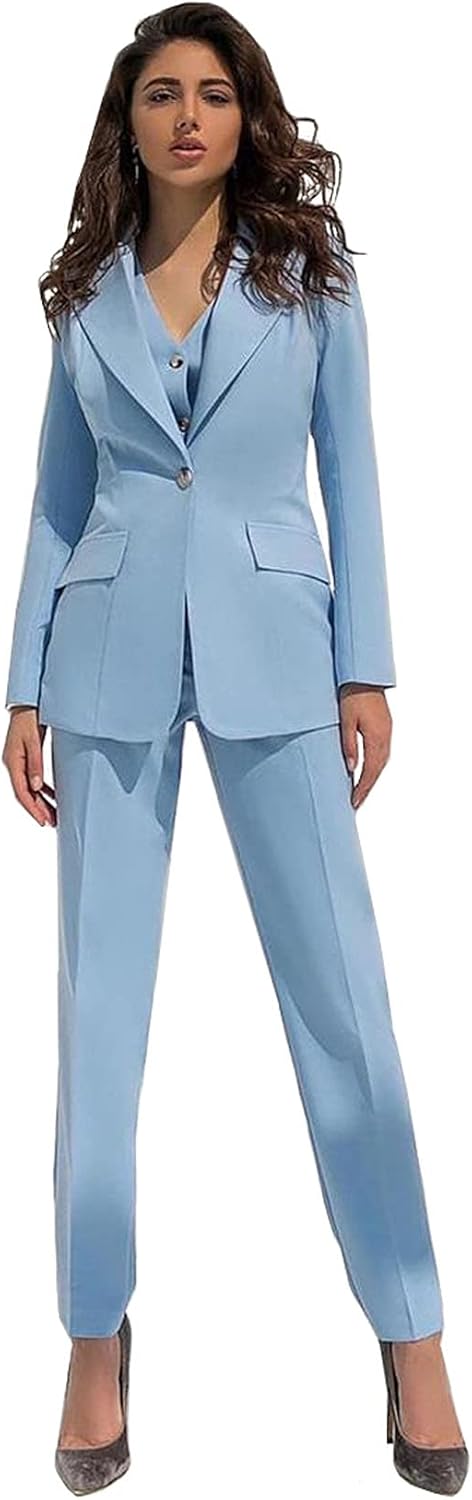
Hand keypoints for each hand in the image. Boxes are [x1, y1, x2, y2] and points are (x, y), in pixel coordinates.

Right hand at [2, 708, 56, 825]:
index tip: (43, 821)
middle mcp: (13, 765)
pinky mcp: (25, 759)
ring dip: (41, 802)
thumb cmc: (29, 719)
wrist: (27, 704)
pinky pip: (32, 780)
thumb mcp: (34, 741)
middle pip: (25, 793)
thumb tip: (36, 787)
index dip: (32, 809)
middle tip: (52, 823)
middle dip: (39, 810)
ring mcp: (18, 763)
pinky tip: (52, 797)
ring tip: (54, 815)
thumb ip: (35, 764)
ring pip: (29, 788)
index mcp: (12, 762)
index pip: (21, 792)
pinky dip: (42, 790)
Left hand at [339, 684, 391, 810]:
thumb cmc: (352, 695)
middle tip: (355, 804)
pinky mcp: (384, 728)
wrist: (364, 676)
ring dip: (371, 778)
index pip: (370, 771)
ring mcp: (387, 732)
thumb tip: (351, 769)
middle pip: (377, 770)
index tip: (353, 803)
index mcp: (377, 738)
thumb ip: (348, 745)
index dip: (362, 789)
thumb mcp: (346, 721)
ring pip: (381, 763)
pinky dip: (374, 766)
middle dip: (366, 788)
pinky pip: (381, 754)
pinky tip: (366, 771)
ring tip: (359, 792)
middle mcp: (385, 738)